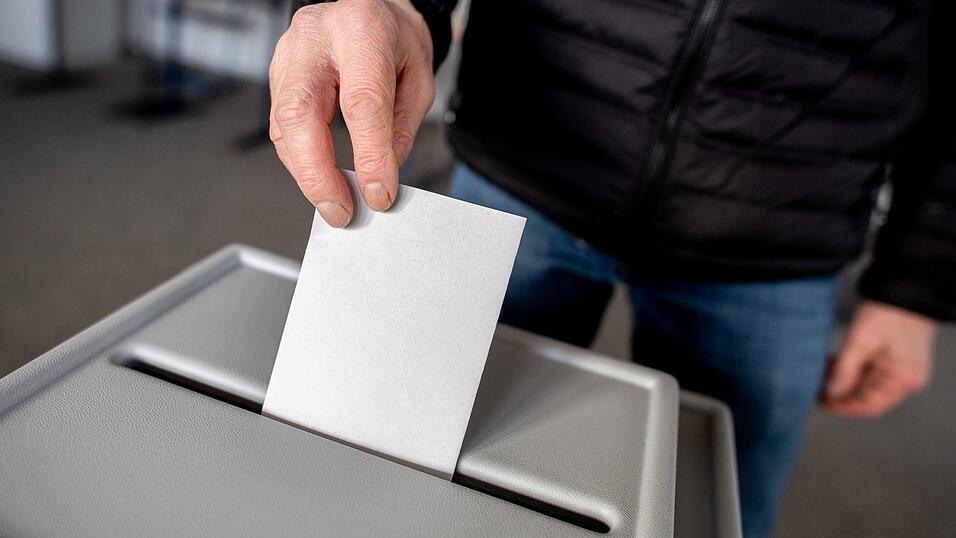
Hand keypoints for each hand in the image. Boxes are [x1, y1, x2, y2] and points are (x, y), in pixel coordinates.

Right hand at [269, 0, 434, 226]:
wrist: (369, 7)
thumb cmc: (395, 40)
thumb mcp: (418, 80)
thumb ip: (400, 129)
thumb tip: (379, 179)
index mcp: (362, 30)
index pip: (362, 102)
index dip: (369, 155)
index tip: (379, 194)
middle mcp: (315, 37)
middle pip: (301, 113)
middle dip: (317, 173)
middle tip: (340, 211)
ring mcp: (288, 52)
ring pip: (283, 124)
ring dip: (306, 173)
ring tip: (334, 202)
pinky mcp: (277, 72)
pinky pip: (281, 125)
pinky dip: (300, 158)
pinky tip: (320, 176)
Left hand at [821, 301, 935, 416]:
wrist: (906, 290)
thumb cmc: (887, 313)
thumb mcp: (861, 341)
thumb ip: (845, 370)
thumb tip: (830, 393)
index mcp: (902, 380)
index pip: (869, 406)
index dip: (842, 407)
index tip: (820, 402)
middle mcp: (906, 381)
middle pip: (867, 398)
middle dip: (840, 394)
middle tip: (813, 387)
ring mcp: (902, 372)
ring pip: (866, 386)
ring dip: (843, 382)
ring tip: (818, 374)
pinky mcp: (895, 362)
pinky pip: (871, 374)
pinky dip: (851, 372)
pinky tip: (832, 364)